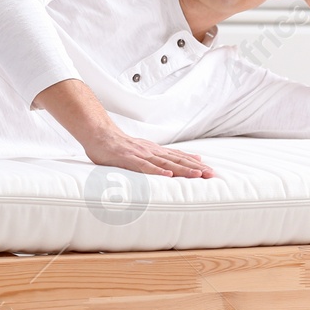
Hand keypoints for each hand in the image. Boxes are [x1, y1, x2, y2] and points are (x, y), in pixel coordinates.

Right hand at [82, 129, 214, 177]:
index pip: (178, 157)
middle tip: (211, 174)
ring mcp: (141, 155)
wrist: (99, 134)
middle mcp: (151, 151)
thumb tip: (173, 163)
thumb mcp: (139, 151)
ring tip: (197, 175)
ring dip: (182, 169)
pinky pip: (145, 166)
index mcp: (154, 151)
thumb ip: (155, 158)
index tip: (209, 170)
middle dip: (195, 167)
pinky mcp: (129, 159)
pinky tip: (168, 174)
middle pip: (177, 160)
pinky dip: (157, 170)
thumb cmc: (117, 146)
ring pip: (165, 163)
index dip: (194, 163)